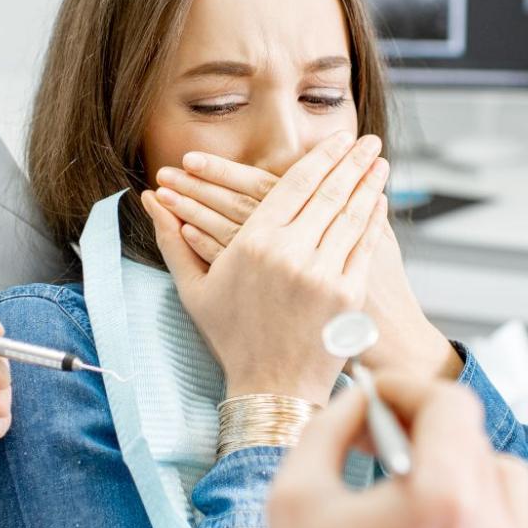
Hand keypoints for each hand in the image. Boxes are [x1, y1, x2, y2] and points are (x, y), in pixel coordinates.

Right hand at [155, 148, 458, 378]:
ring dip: (370, 183)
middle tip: (368, 140)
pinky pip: (365, 245)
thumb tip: (147, 200)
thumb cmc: (231, 338)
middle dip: (352, 161)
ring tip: (380, 162)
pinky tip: (379, 202)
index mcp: (253, 244)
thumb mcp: (194, 288)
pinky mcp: (348, 295)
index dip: (320, 157)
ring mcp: (323, 274)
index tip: (336, 139)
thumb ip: (172, 238)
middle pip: (329, 192)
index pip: (294, 184)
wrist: (272, 388)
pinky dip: (374, 220)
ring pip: (352, 214)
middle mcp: (291, 253)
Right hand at [261, 371, 527, 527]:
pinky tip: (495, 527)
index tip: (381, 401)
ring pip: (516, 484)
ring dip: (473, 473)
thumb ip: (330, 428)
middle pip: (477, 441)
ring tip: (428, 493)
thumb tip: (360, 401)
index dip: (410, 391)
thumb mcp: (294, 497)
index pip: (450, 404)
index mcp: (439, 499)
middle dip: (427, 431)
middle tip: (383, 447)